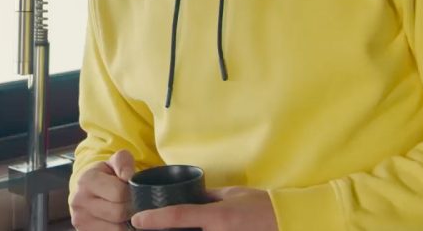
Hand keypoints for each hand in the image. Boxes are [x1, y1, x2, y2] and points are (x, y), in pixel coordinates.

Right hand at [70, 149, 135, 230]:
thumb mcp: (115, 162)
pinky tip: (120, 221)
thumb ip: (124, 162)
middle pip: (118, 212)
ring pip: (117, 228)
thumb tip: (128, 176)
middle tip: (134, 203)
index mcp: (86, 180)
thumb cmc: (105, 175)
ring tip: (128, 212)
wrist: (88, 190)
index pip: (119, 193)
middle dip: (131, 208)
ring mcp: (80, 220)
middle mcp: (78, 201)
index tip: (133, 190)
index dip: (132, 192)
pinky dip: (120, 229)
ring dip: (127, 222)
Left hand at [131, 186, 277, 230]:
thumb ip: (207, 198)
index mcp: (217, 217)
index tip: (137, 220)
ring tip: (159, 230)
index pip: (178, 216)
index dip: (154, 219)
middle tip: (144, 228)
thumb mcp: (230, 195)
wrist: (286, 221)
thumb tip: (187, 197)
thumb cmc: (260, 205)